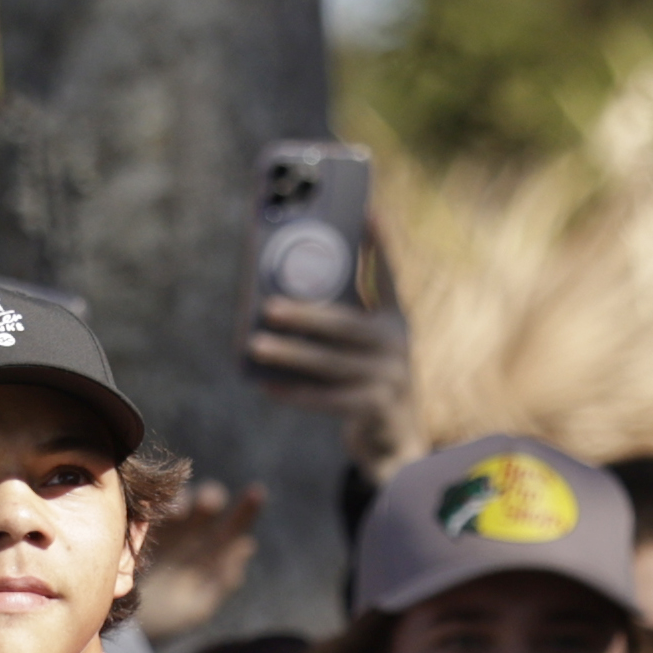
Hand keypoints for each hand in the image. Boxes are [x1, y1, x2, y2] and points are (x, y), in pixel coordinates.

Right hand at [134, 479, 267, 644]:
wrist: (128, 627)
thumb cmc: (169, 617)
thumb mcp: (198, 606)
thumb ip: (223, 579)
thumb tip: (246, 545)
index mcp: (215, 550)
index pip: (235, 525)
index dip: (247, 508)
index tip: (256, 493)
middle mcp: (194, 531)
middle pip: (207, 503)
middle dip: (210, 498)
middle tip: (209, 504)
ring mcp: (166, 527)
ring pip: (178, 502)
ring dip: (183, 501)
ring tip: (179, 513)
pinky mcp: (140, 529)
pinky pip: (147, 512)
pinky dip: (151, 509)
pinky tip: (149, 514)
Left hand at [247, 258, 419, 480]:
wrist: (396, 440)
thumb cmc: (368, 383)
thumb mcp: (368, 348)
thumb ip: (344, 323)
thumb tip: (285, 302)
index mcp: (396, 321)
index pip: (390, 276)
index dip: (381, 245)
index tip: (368, 212)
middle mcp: (397, 345)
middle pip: (346, 325)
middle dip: (304, 315)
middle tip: (268, 307)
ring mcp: (388, 378)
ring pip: (330, 364)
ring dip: (289, 355)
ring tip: (256, 345)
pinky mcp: (373, 409)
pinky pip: (325, 399)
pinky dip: (293, 392)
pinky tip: (265, 385)